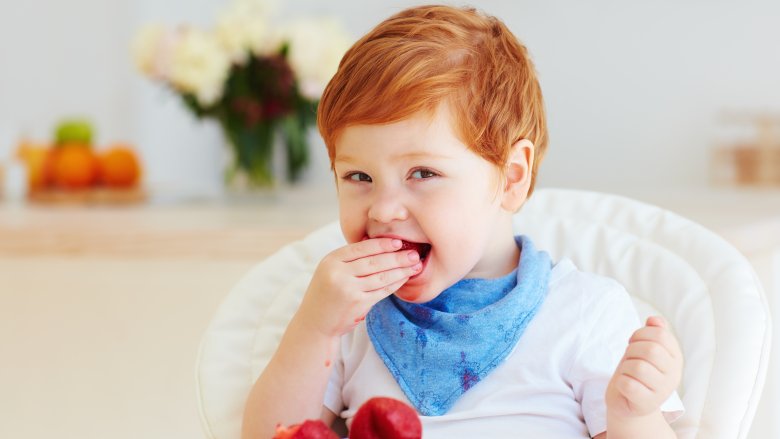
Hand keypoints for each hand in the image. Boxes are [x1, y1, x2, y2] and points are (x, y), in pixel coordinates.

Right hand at [295, 238, 422, 337]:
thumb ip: (349, 259)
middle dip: (397, 257)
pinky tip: (404, 278)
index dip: (383, 244)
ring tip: (415, 265)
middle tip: (414, 253)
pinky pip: (382, 290)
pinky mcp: (358, 303)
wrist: (315, 322)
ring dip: (401, 270)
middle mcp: (339, 273)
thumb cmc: (326, 294)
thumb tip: (380, 243)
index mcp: (331, 260)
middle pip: (374, 262)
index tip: (399, 242)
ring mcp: (349, 289)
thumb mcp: (330, 270)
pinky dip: (395, 283)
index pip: (362, 248)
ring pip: (381, 276)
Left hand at [606, 316, 682, 418]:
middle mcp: (674, 375)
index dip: (640, 334)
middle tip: (629, 358)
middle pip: (651, 350)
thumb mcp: (644, 349)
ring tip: (628, 373)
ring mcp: (662, 392)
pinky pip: (628, 385)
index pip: (661, 335)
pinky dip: (621, 382)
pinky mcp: (647, 404)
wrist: (628, 401)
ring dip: (625, 367)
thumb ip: (652, 333)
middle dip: (632, 350)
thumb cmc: (636, 371)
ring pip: (638, 367)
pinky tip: (625, 386)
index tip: (633, 342)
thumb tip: (654, 320)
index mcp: (675, 358)